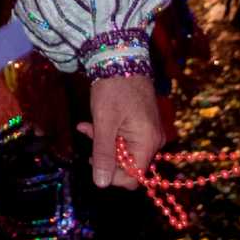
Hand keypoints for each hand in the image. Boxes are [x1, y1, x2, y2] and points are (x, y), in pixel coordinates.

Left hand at [81, 73, 165, 190]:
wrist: (122, 56)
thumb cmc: (114, 87)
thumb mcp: (104, 122)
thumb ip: (103, 154)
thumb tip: (101, 184)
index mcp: (148, 142)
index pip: (133, 178)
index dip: (112, 176)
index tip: (94, 160)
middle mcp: (153, 140)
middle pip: (128, 164)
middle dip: (105, 155)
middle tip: (89, 137)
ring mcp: (148, 131)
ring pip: (123, 150)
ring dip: (103, 142)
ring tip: (86, 127)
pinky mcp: (142, 122)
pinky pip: (125, 137)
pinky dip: (108, 133)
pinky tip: (91, 123)